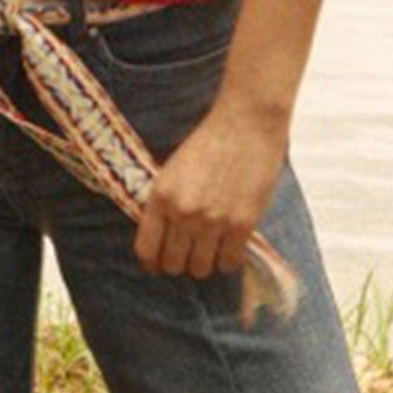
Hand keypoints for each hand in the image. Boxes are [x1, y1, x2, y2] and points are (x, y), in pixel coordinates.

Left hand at [133, 96, 287, 283]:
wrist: (246, 124)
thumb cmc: (209, 143)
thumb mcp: (173, 171)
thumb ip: (164, 203)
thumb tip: (160, 238)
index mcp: (161, 197)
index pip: (146, 249)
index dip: (152, 263)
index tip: (157, 264)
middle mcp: (184, 213)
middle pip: (173, 264)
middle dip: (178, 264)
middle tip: (188, 256)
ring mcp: (213, 221)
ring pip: (201, 268)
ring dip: (204, 264)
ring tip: (210, 252)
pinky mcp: (242, 224)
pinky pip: (229, 262)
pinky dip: (228, 261)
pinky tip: (229, 249)